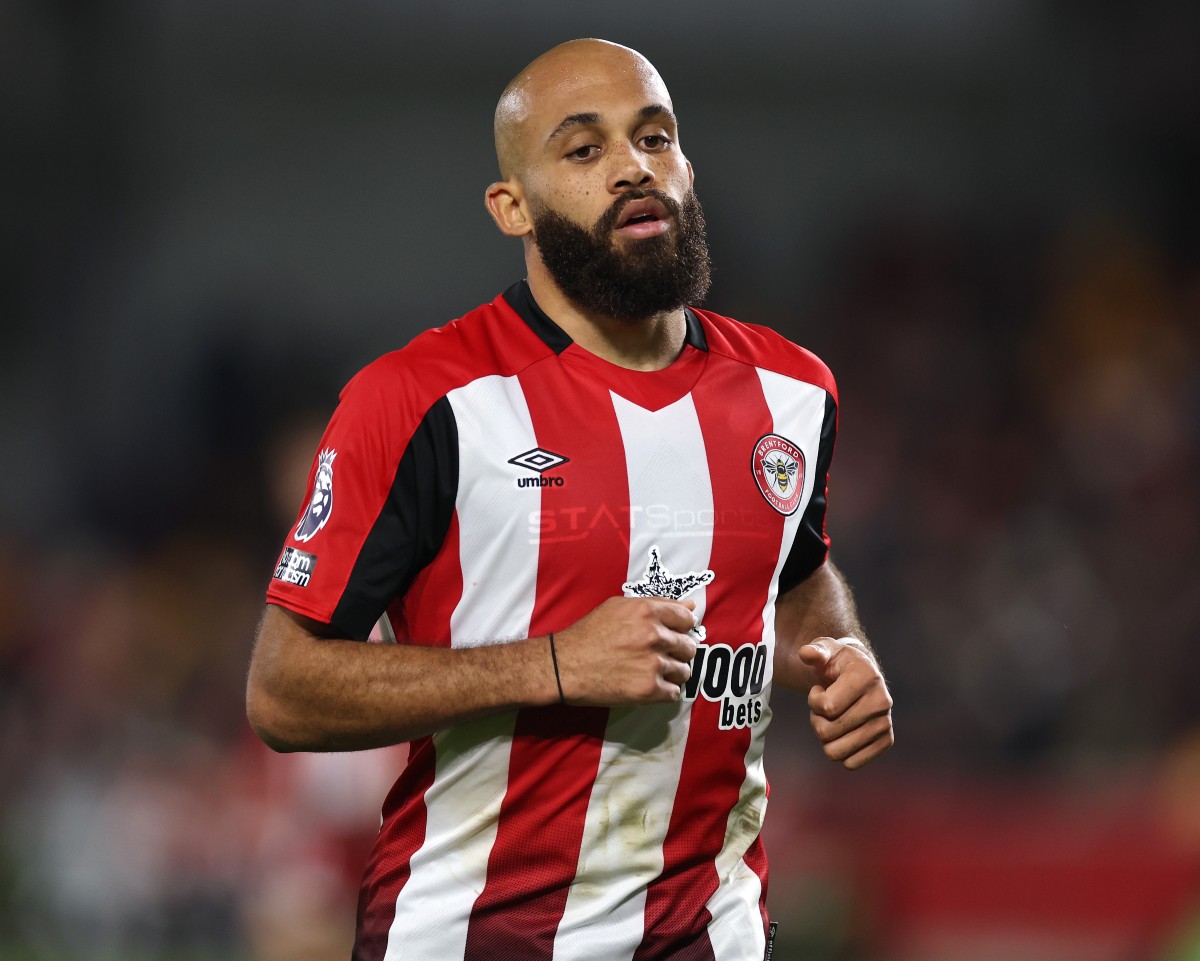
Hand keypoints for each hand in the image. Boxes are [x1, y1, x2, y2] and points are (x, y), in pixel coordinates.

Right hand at [553, 597, 697, 705]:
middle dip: (677, 652)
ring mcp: (652, 663)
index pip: (687, 619)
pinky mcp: (647, 690)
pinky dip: (663, 691)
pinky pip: (673, 693)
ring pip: (684, 671)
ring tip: (651, 671)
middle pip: (689, 647)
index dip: (682, 628)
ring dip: (672, 673)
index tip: (674, 635)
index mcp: (647, 611)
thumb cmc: (588, 634)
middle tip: (658, 655)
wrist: (564, 665)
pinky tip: (647, 685)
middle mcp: (653, 635)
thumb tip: (691, 606)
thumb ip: (657, 604)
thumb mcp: (619, 607)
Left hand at [799, 637, 893, 769]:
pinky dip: (840, 751)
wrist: (860, 675)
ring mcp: (885, 723)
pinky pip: (851, 763)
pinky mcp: (886, 741)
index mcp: (867, 676)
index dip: (813, 701)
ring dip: (826, 737)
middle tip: (823, 708)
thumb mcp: (826, 650)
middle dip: (817, 721)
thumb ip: (815, 651)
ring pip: (836, 752)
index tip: (818, 690)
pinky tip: (843, 732)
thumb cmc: (838, 663)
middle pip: (828, 732)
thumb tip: (806, 653)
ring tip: (832, 719)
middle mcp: (882, 701)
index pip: (827, 707)